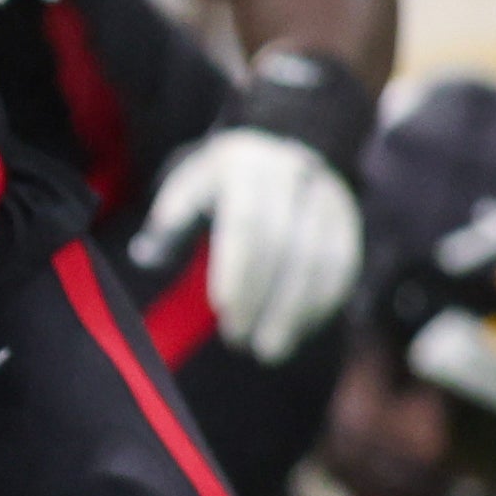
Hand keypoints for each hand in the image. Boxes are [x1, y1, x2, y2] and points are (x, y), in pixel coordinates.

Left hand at [130, 129, 361, 363]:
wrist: (275, 146)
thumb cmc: (218, 182)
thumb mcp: (188, 188)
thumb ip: (169, 224)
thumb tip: (146, 256)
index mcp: (246, 167)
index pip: (248, 223)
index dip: (239, 271)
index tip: (225, 312)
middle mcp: (293, 176)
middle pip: (287, 245)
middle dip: (266, 300)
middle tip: (243, 342)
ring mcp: (327, 195)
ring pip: (322, 259)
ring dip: (297, 311)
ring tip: (270, 349)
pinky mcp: (348, 217)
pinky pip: (344, 264)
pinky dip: (322, 303)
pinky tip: (299, 330)